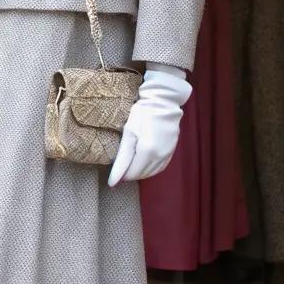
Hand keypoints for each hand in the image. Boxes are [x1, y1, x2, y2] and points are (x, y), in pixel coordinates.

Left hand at [108, 66, 191, 186]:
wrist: (163, 102)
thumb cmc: (143, 113)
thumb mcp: (129, 133)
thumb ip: (122, 158)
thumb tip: (113, 181)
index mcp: (148, 151)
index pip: (132, 173)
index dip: (120, 175)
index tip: (112, 174)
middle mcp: (160, 156)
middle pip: (141, 174)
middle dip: (129, 173)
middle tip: (120, 165)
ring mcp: (168, 155)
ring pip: (150, 173)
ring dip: (139, 171)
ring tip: (130, 162)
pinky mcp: (171, 152)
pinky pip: (159, 167)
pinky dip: (149, 168)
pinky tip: (142, 161)